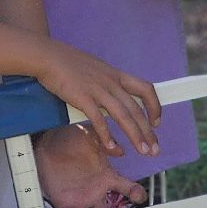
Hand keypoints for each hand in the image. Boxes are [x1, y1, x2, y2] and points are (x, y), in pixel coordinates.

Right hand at [34, 42, 161, 158]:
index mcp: (116, 75)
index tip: (157, 121)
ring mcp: (98, 90)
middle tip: (154, 149)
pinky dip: (106, 134)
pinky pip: (98, 119)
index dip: (155, 106)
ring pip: (123, 115)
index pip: (146, 88)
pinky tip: (111, 146)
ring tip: (143, 151)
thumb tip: (113, 94)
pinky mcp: (83, 98)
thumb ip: (107, 81)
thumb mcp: (96, 68)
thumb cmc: (68, 62)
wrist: (49, 56)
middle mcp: (111, 82)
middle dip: (148, 131)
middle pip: (136, 109)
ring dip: (135, 135)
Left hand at [34, 124, 146, 207]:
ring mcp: (80, 198)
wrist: (47, 143)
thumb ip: (105, 143)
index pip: (126, 187)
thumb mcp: (90, 137)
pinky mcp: (63, 202)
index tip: (140, 195)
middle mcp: (95, 190)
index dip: (135, 192)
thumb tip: (120, 149)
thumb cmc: (71, 138)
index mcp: (105, 177)